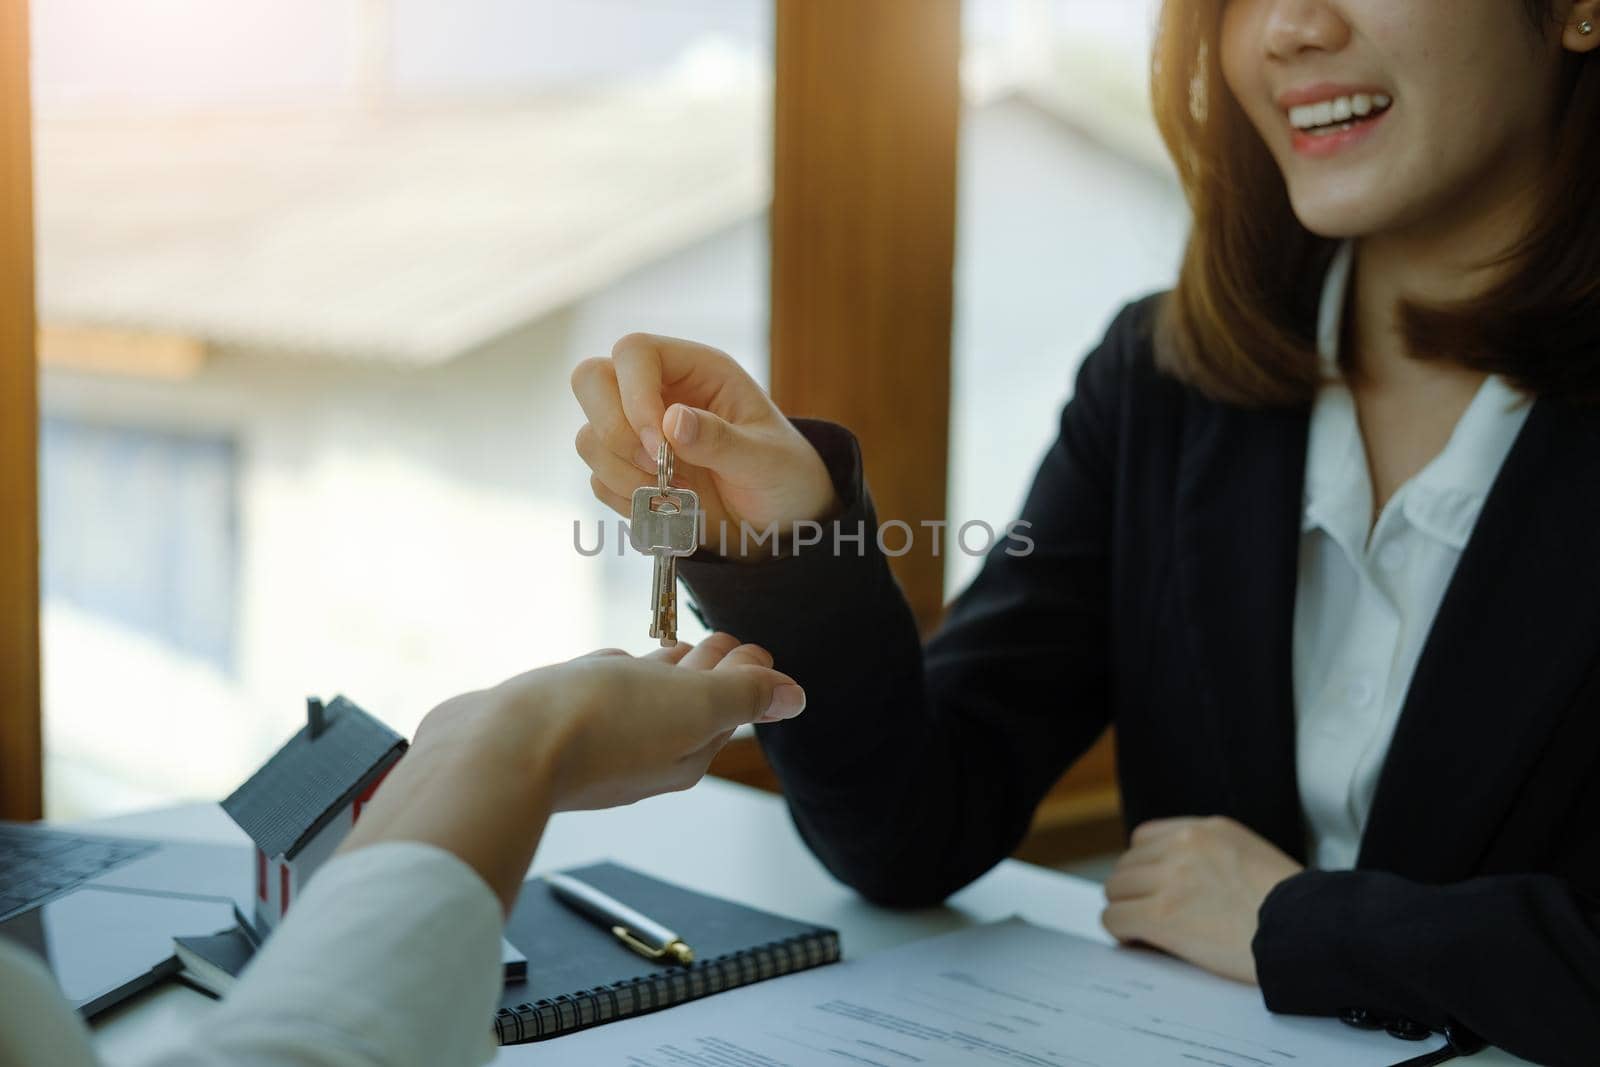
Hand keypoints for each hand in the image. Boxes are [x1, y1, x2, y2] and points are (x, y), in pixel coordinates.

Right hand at [532, 634, 805, 810]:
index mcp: (686, 751)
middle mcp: (643, 753)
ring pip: (641, 698)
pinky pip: (593, 695)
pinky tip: (608, 662)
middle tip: (722, 642)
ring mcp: (595, 741)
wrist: (500, 751)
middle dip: (709, 672)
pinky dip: (610, 675)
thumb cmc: (598, 726)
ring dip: (661, 673)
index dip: (746, 675)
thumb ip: (742, 695)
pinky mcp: (553, 724)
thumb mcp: (692, 702)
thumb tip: (793, 698)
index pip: (729, 707)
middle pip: (688, 705)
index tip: (753, 648)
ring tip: (672, 648)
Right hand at [571, 333, 838, 558]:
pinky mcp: (628, 472)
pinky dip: (628, 502)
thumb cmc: (783, 476)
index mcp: (696, 370)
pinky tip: (670, 510)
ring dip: (623, 475)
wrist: (779, 524)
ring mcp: (636, 432)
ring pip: (589, 437)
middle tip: (656, 469)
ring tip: (677, 497)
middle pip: (591, 380)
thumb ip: (722, 441)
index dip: (633, 394)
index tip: (658, 444)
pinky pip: (598, 481)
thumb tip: (672, 421)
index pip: (634, 353)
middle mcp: (658, 393)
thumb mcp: (767, 461)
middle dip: (614, 431)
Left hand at [1101, 816, 1302, 983]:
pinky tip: (1135, 941)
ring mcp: (1171, 879)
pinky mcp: (1162, 916)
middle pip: (1127, 864)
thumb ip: (1211, 855)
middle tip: (1144, 914)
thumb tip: (1175, 877)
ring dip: (1125, 909)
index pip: (1145, 838)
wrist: (1307, 933)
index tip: (1150, 887)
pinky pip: (1114, 918)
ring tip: (1140, 930)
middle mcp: (1184, 846)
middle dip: (1133, 891)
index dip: (1144, 867)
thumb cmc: (1291, 908)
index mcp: (1207, 830)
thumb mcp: (1251, 856)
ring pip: (1115, 890)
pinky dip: (1120, 932)